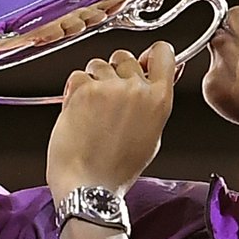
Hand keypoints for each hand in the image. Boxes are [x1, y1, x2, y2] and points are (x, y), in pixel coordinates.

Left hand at [47, 42, 175, 200]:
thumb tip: (155, 78)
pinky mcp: (83, 91)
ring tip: (91, 110)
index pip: (163, 52)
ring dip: (93, 81)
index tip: (143, 61)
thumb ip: (154, 102)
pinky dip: (74, 91)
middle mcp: (137, 89)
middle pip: (125, 56)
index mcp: (160, 99)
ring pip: (98, 64)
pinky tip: (78, 112)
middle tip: (108, 99)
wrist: (89, 185)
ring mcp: (109, 88)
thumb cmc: (118, 169)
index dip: (150, 54)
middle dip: (114, 73)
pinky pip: (77, 76)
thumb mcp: (151, 135)